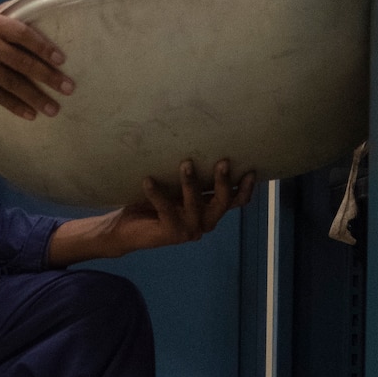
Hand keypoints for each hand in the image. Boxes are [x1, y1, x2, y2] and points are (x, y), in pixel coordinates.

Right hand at [0, 6, 71, 117]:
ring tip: (53, 108)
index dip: (43, 47)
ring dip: (34, 97)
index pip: (22, 33)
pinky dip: (15, 106)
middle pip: (20, 61)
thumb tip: (34, 5)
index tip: (61, 59)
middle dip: (47, 75)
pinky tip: (30, 114)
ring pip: (11, 82)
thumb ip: (3, 14)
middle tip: (68, 87)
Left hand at [48, 159, 255, 263]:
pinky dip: (156, 193)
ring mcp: (188, 230)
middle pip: (221, 203)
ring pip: (195, 204)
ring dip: (191, 183)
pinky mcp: (170, 233)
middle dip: (223, 182)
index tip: (251, 170)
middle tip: (223, 162)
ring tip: (185, 163)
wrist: (126, 231)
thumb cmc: (152, 204)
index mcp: (209, 211)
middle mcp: (203, 222)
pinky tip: (147, 179)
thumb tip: (197, 142)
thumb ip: (191, 177)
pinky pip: (165, 208)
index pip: (234, 202)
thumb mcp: (175, 189)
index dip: (245, 189)